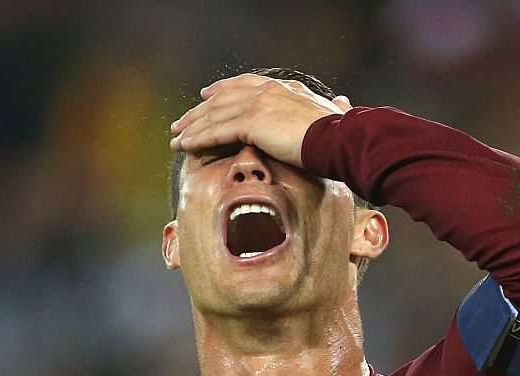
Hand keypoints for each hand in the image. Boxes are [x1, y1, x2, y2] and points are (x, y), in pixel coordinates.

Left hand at [170, 73, 351, 167]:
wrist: (340, 140)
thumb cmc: (341, 136)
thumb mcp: (335, 116)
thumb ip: (333, 108)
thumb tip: (343, 103)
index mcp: (284, 89)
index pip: (245, 85)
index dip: (223, 90)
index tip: (207, 95)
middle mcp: (267, 91)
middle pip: (223, 99)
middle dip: (199, 112)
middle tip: (181, 123)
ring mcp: (258, 104)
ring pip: (215, 115)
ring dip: (192, 127)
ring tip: (175, 139)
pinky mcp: (252, 122)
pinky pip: (217, 130)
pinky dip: (198, 138)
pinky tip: (184, 146)